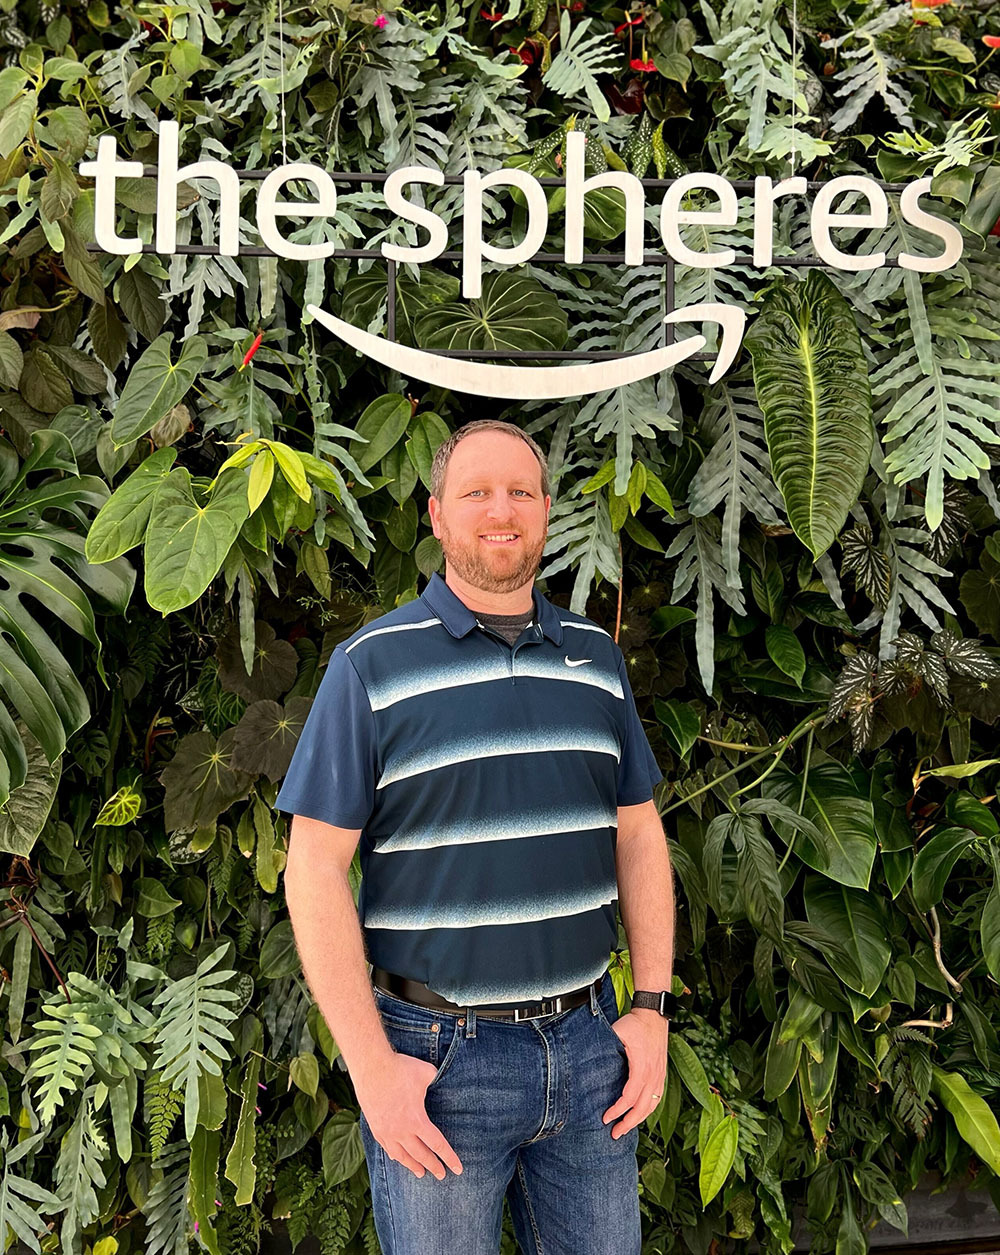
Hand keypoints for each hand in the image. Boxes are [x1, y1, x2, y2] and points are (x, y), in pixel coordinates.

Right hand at [355, 1052, 463, 1179]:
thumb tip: (441, 1081)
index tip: (458, 1169)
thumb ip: (436, 1081)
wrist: (371, 1066)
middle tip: (441, 1175)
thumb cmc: (400, 1069)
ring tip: (420, 1173)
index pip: (437, 1145)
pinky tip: (397, 1158)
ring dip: (413, 1166)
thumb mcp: (427, 1073)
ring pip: (402, 1155)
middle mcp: (402, 1131)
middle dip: (433, 1166)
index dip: (449, 1158)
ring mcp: (386, 1131)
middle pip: (421, 1155)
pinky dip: (395, 1155)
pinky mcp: (375, 1126)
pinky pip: (386, 1147)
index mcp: (417, 1120)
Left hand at [601, 1008, 668, 1139]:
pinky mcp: (661, 1075)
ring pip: (651, 1106)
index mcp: (641, 1067)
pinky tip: (639, 1115)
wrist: (653, 1016)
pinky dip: (648, 1111)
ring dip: (638, 1120)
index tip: (605, 1118)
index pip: (629, 1097)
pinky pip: (657, 1099)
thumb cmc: (635, 1024)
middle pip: (642, 1108)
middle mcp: (653, 1075)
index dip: (617, 1111)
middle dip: (628, 1124)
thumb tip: (589, 1060)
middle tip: (614, 1134)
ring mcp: (659, 1076)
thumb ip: (607, 1047)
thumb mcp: (617, 1032)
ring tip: (625, 1129)